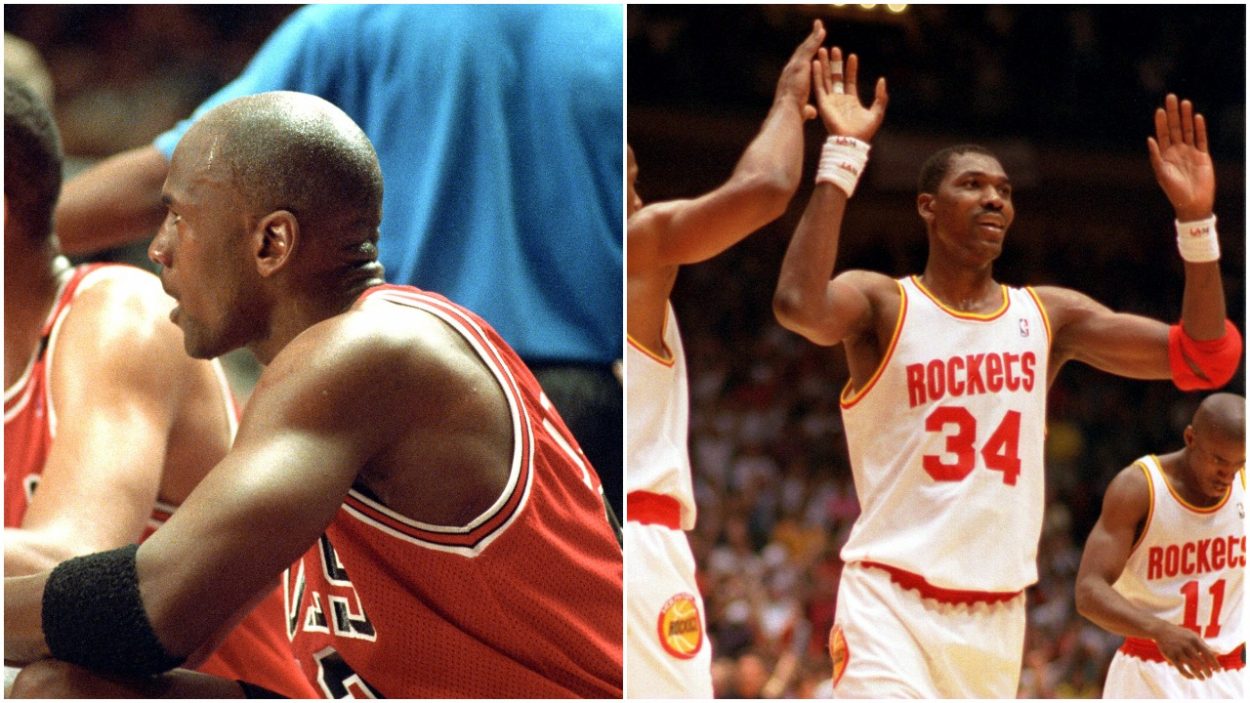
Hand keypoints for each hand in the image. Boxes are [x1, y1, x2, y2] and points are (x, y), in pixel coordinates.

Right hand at [774, 20, 825, 120]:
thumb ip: (807, 110)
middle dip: (808, 42)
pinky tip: (822, 30)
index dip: (804, 57)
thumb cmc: (791, 116)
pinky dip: (815, 39)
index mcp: (790, 81)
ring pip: (805, 48)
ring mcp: (794, 67)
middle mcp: (790, 71)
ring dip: (812, 36)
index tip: (810, 50)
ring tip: (819, 24)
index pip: (799, 66)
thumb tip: (812, 113)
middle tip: (815, 30)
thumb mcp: (801, 112)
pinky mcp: (800, 65)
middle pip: (801, 53)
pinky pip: (810, 49)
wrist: (785, 114)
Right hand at [812, 45, 887, 140]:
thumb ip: (881, 96)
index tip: (852, 56)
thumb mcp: (877, 111)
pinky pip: (819, 86)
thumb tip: (882, 80)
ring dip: (825, 65)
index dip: (851, 68)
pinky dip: (817, 74)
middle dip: (835, 63)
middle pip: (836, 76)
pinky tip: (816, 63)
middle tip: (834, 49)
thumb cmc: (864, 131)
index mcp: (850, 100)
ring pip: (826, 78)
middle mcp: (839, 99)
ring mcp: (830, 100)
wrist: (852, 141)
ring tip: (824, 50)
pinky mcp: (823, 103)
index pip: (850, 80)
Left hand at [1147, 94, 1214, 220]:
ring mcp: (1190, 152)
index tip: (1160, 109)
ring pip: (1188, 130)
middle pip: (1175, 128)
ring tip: (1185, 102)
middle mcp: (1177, 151)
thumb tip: (1149, 139)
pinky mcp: (1203, 156)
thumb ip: (1156, 156)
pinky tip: (1198, 117)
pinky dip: (1200, 129)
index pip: (1162, 134)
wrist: (1192, 203)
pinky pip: (1201, 139)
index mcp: (1165, 155)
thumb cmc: (1174, 191)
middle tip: (1172, 97)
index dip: (1161, 122)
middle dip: (1173, 113)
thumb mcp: (1162, 173)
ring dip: (1187, 117)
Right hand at [1154, 623, 1221, 679]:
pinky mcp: (1170, 656)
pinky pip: (1181, 669)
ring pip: (1191, 667)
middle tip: (1210, 676)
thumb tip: (1218, 654)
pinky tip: (1192, 677)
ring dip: (1199, 675)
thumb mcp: (1193, 637)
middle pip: (1201, 662)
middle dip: (1207, 671)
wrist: (1161, 630)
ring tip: (1203, 679)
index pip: (1208, 654)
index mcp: (1195, 640)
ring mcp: (1178, 650)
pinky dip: (1188, 675)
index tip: (1218, 671)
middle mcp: (1187, 645)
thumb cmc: (1181, 635)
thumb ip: (1204, 645)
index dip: (1214, 664)